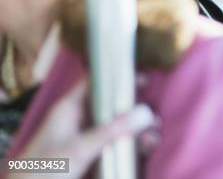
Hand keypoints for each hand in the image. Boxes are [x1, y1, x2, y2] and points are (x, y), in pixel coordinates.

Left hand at [9, 80, 154, 178]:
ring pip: (116, 127)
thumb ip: (112, 130)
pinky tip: (143, 148)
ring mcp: (85, 138)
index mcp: (71, 108)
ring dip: (136, 131)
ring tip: (152, 138)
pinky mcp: (90, 155)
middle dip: (135, 111)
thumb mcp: (80, 147)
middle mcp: (79, 119)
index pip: (96, 82)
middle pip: (112, 105)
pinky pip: (114, 144)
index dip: (118, 77)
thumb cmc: (46, 168)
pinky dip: (130, 145)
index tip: (143, 78)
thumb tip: (147, 112)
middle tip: (155, 117)